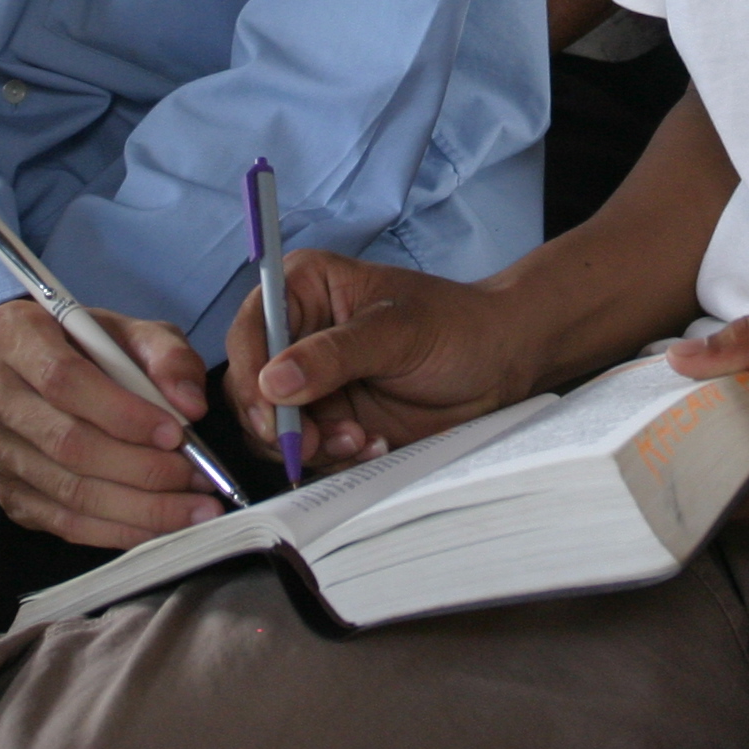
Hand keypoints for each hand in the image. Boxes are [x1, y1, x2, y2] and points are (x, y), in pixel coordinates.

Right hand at [0, 297, 219, 549]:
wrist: (46, 368)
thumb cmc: (93, 345)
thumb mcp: (133, 332)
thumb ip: (168, 356)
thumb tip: (190, 406)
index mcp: (14, 335)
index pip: (64, 380)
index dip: (122, 413)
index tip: (175, 433)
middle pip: (69, 444)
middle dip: (142, 469)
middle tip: (198, 479)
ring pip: (70, 491)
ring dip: (140, 507)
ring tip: (193, 507)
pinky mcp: (9, 493)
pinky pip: (65, 522)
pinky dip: (119, 530)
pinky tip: (161, 525)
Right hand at [230, 250, 539, 469]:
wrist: (499, 367)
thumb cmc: (456, 327)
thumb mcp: (398, 332)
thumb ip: (335, 354)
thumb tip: (274, 381)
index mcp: (304, 289)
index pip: (251, 329)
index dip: (250, 374)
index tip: (271, 412)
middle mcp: (298, 335)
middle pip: (249, 386)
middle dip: (279, 423)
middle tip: (316, 442)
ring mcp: (311, 382)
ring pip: (272, 427)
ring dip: (310, 445)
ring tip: (362, 440)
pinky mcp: (329, 421)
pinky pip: (306, 452)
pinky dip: (333, 459)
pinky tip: (375, 446)